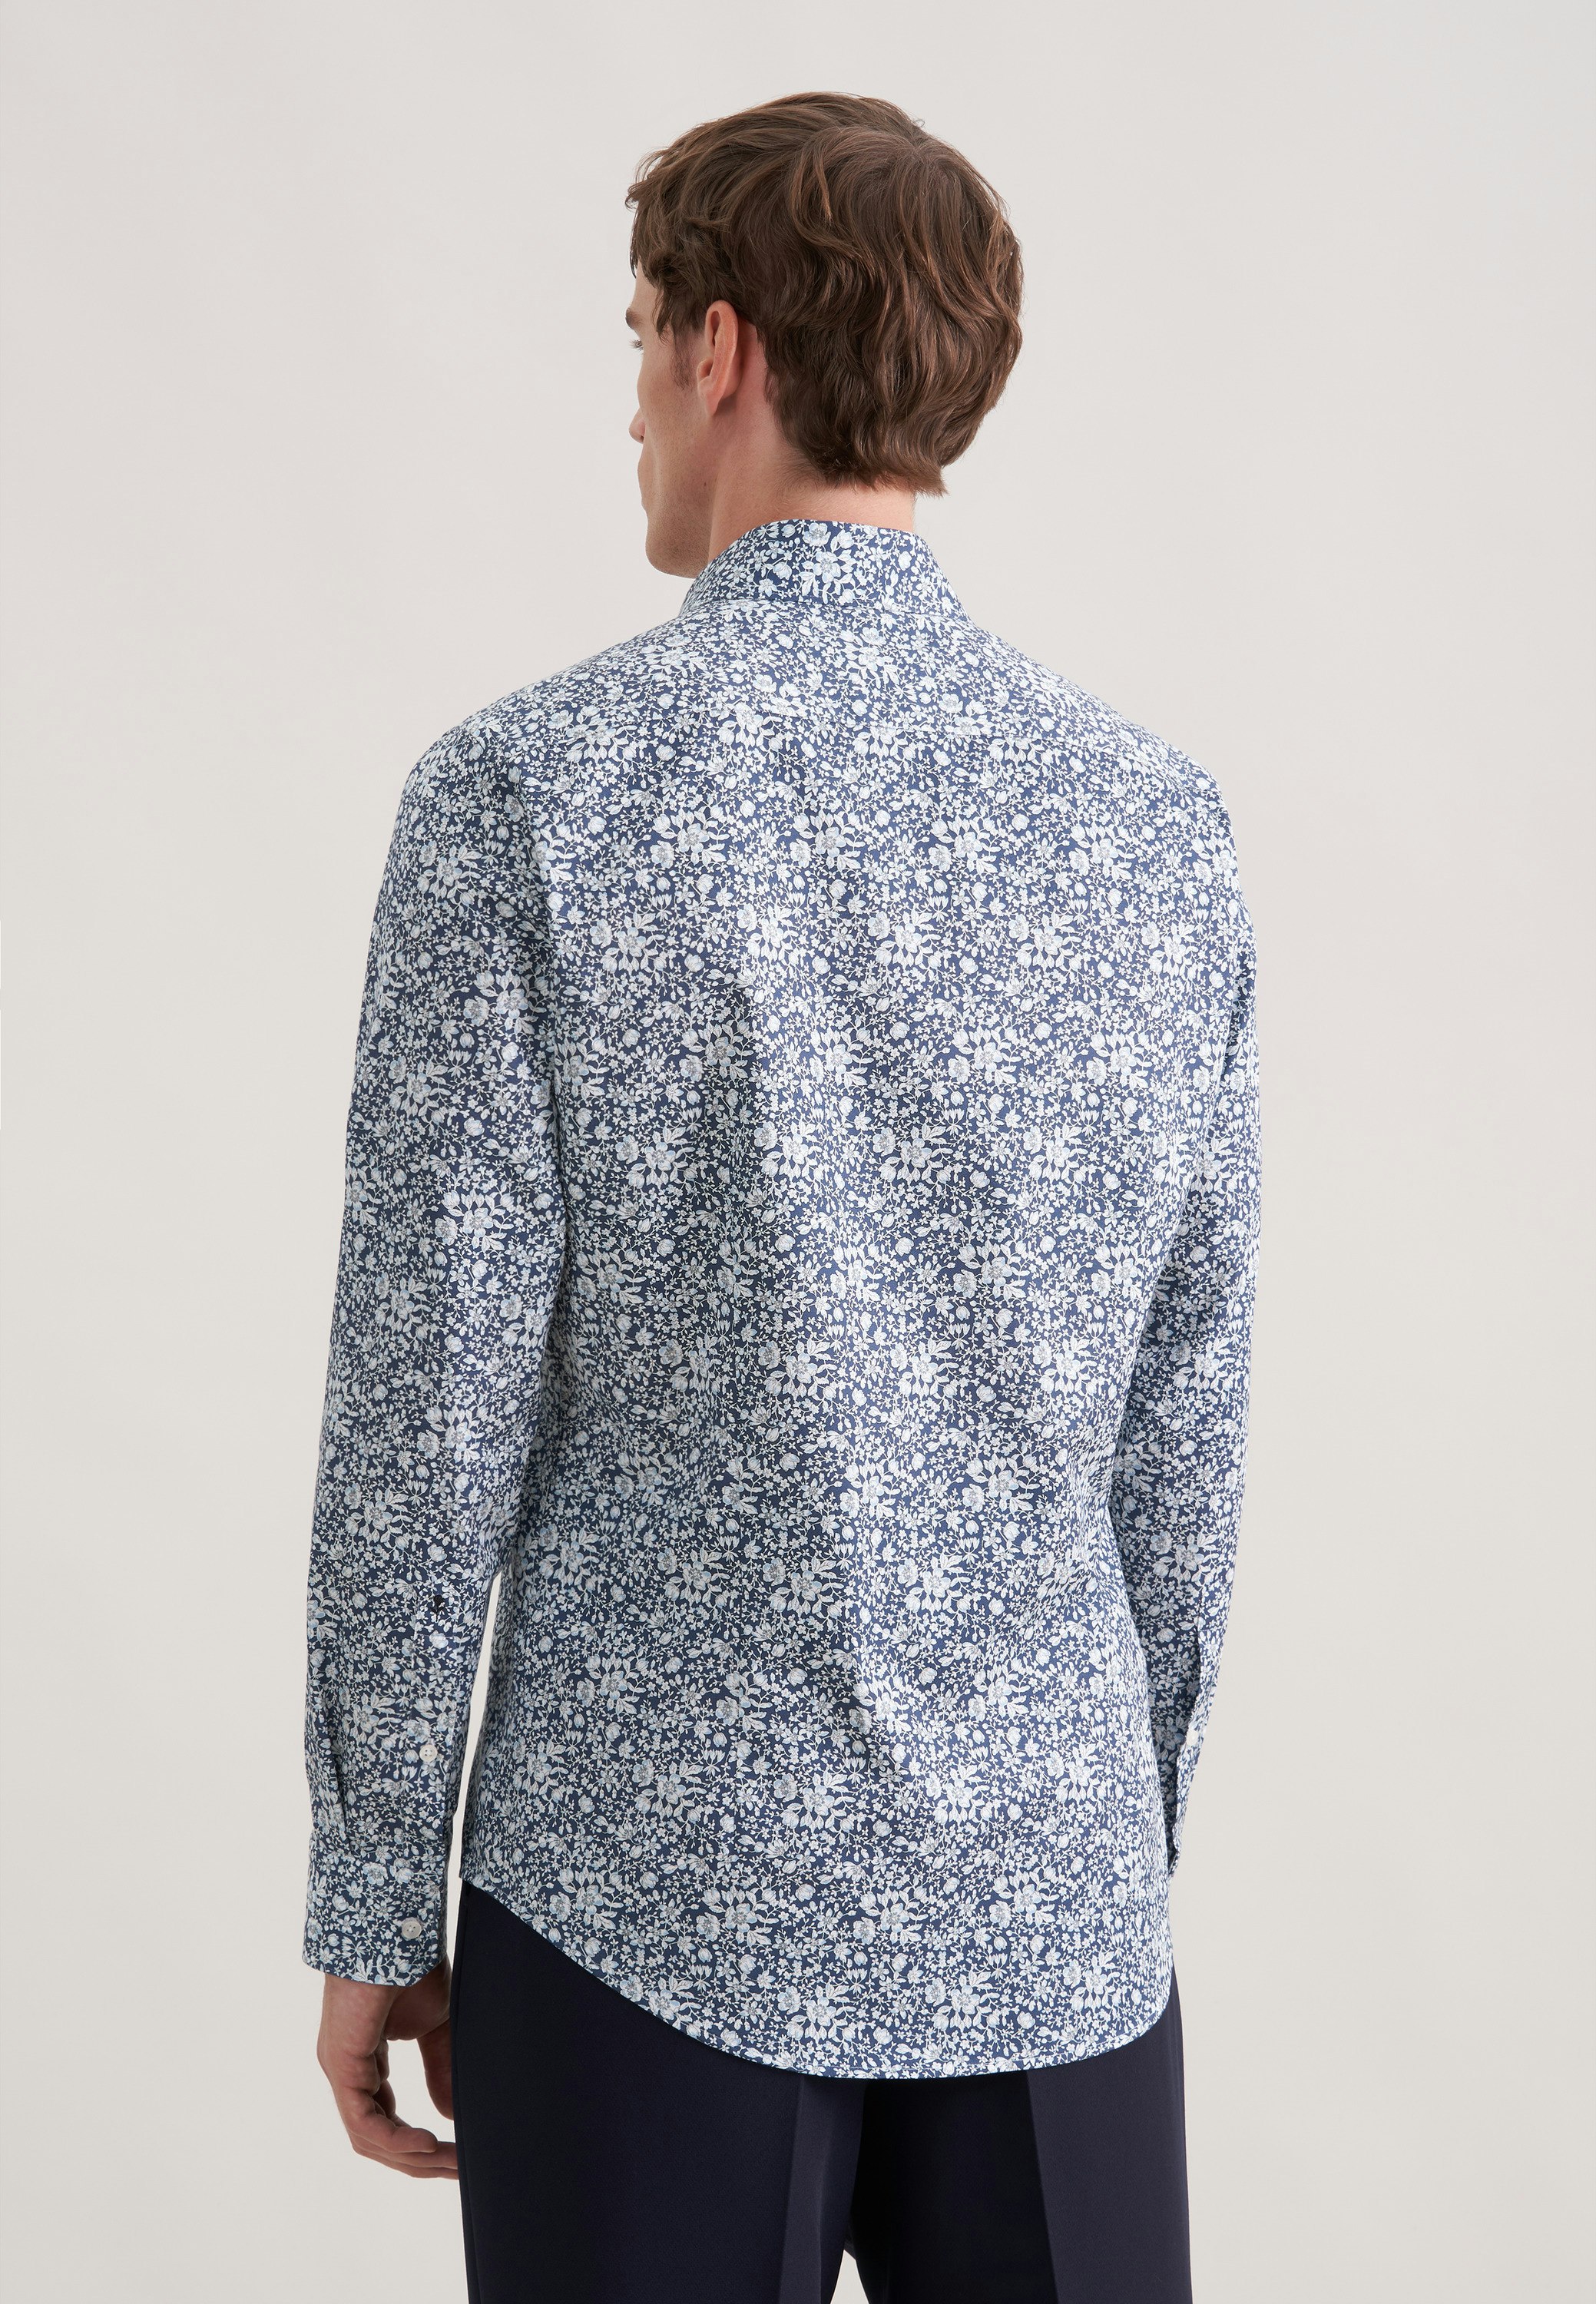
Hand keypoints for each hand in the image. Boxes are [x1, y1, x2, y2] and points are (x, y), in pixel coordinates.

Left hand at [316, 1961, 457, 2178]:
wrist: (393, 1929)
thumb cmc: (410, 1966)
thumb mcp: (435, 2027)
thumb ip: (441, 2069)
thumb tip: (452, 2118)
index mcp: (363, 2062)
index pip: (384, 2120)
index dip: (418, 2145)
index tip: (457, 2154)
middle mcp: (347, 2072)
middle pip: (378, 2139)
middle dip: (420, 2160)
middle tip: (461, 2169)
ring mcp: (341, 2070)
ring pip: (370, 2138)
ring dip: (412, 2157)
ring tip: (451, 2161)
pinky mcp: (342, 2064)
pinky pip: (364, 2122)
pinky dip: (395, 2139)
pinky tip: (427, 2144)